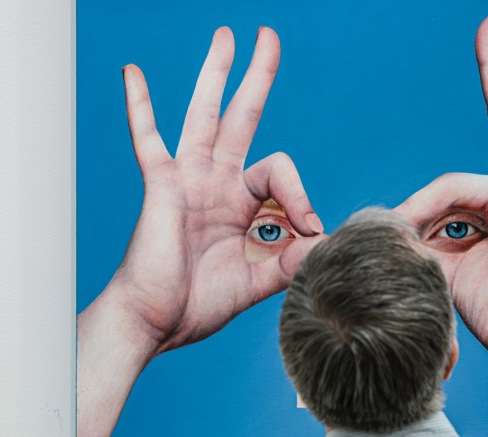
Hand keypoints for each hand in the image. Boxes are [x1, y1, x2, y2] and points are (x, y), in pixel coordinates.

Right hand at [105, 26, 323, 353]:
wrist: (155, 322)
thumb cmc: (198, 305)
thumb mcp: (257, 282)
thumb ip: (290, 262)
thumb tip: (326, 242)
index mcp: (241, 205)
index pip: (279, 173)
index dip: (300, 194)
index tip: (308, 229)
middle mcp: (216, 184)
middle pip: (242, 118)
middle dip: (256, 79)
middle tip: (268, 37)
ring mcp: (187, 180)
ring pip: (204, 115)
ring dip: (215, 75)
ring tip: (226, 35)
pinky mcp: (160, 185)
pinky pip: (147, 138)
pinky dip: (139, 107)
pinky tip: (132, 72)